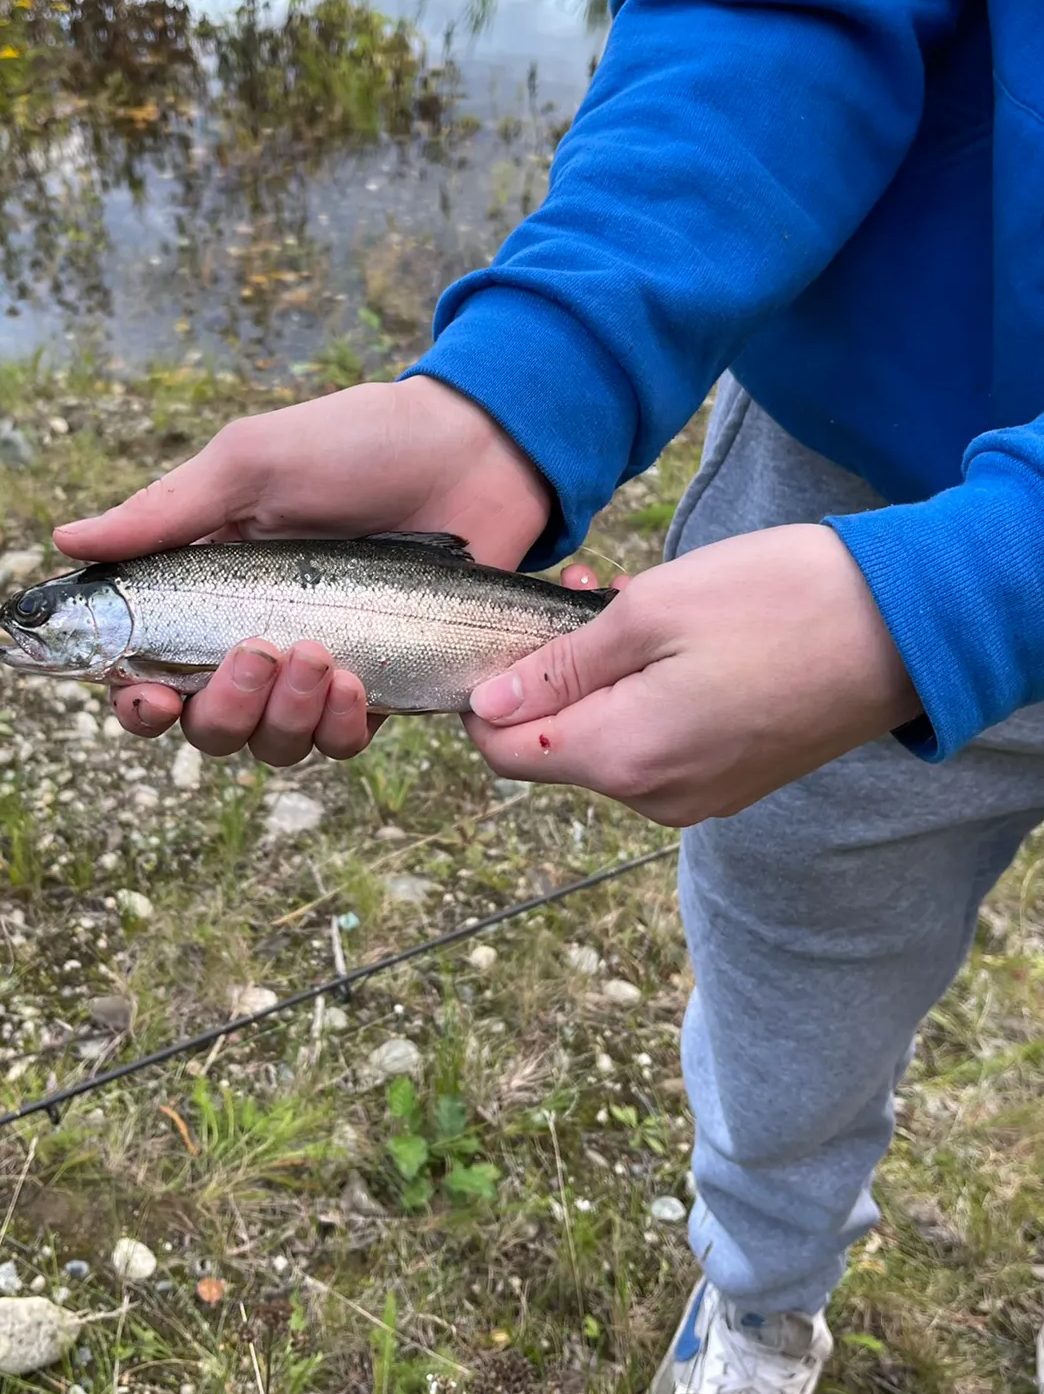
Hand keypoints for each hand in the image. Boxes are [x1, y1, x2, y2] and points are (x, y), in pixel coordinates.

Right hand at [54, 376, 552, 761]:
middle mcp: (251, 638)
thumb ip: (165, 513)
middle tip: (260, 651)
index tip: (145, 692)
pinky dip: (338, 725)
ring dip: (282, 717)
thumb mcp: (251, 465)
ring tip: (319, 657)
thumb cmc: (355, 443)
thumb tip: (62, 541)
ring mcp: (314, 668)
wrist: (474, 451)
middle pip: (204, 726)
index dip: (133, 697)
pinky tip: (354, 679)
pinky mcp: (377, 685)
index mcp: (207, 587)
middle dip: (221, 708)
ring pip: (269, 745)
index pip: (145, 668)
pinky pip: (339, 741)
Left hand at [464, 524, 922, 825]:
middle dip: (550, 678)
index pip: (504, 753)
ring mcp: (697, 796)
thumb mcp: (649, 613)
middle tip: (583, 596)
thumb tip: (488, 708)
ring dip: (598, 682)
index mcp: (625, 758)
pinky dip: (641, 700)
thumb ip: (559, 669)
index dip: (487, 697)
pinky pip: (654, 748)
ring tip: (631, 608)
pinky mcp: (730, 781)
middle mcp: (654, 798)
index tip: (512, 635)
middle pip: (553, 749)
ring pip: (604, 745)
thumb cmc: (778, 603)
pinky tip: (668, 644)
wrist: (906, 626)